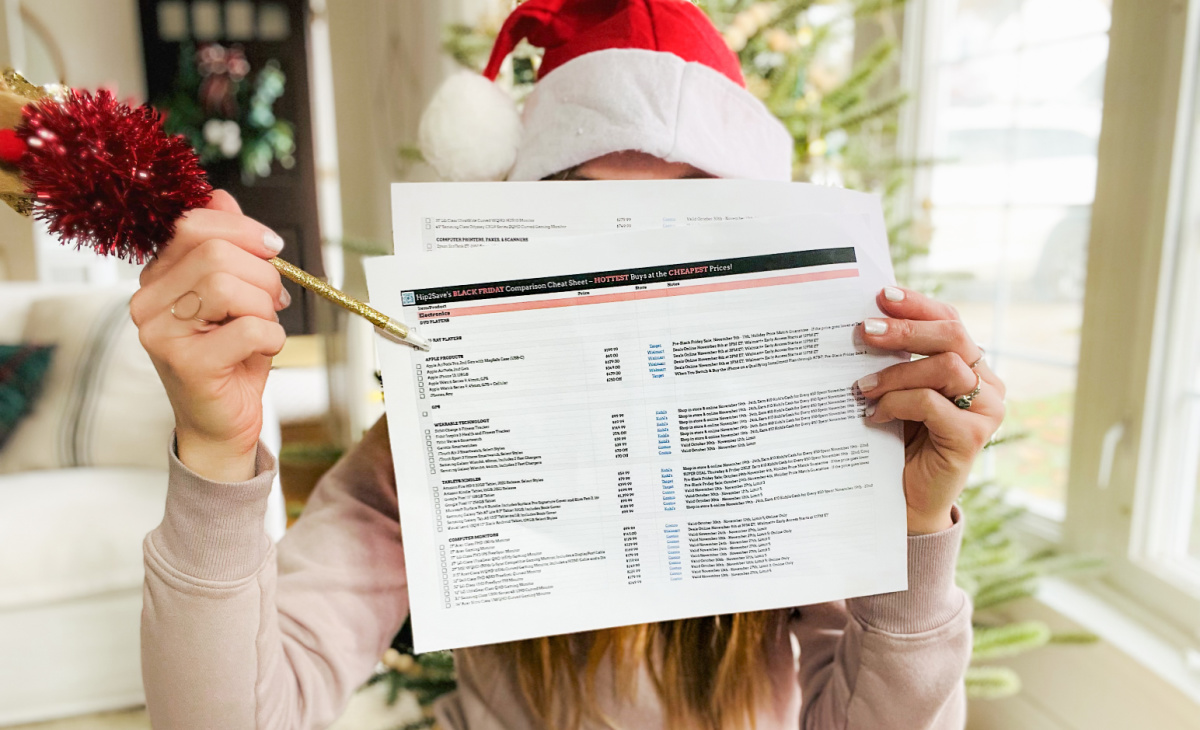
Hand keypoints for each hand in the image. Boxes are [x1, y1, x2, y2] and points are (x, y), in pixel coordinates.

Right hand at [131, 191, 288, 481]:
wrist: (223, 420)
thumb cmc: (231, 356)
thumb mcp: (235, 293)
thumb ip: (226, 245)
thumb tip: (220, 196)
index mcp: (157, 276)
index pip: (193, 225)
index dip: (243, 230)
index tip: (272, 249)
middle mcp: (147, 301)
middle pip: (216, 254)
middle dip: (263, 274)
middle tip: (275, 300)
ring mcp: (160, 333)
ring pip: (229, 287)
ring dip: (265, 307)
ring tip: (265, 326)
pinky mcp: (186, 363)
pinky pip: (248, 330)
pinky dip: (271, 337)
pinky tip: (263, 350)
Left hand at [857, 287, 1005, 533]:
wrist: (906, 499)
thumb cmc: (899, 441)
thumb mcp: (898, 392)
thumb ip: (896, 360)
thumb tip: (866, 322)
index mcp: (971, 367)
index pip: (951, 322)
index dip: (919, 305)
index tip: (882, 295)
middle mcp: (987, 385)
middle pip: (953, 337)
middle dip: (905, 329)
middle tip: (864, 330)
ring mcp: (986, 411)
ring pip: (944, 368)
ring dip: (895, 373)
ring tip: (862, 388)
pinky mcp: (973, 437)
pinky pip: (932, 403)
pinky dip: (897, 403)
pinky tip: (873, 416)